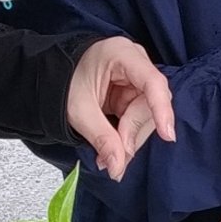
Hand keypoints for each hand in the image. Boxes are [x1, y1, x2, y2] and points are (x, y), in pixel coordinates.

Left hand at [68, 37, 173, 180]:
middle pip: (151, 103)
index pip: (153, 82)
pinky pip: (140, 118)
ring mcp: (138, 78)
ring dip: (132, 138)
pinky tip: (117, 149)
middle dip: (134, 133)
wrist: (53, 75)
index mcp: (122, 54)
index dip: (162, 110)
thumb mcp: (79, 111)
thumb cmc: (63, 81)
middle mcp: (137, 63)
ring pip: (149, 114)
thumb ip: (101, 138)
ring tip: (112, 156)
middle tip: (117, 158)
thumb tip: (118, 167)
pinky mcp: (135, 93)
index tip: (167, 135)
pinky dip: (129, 136)